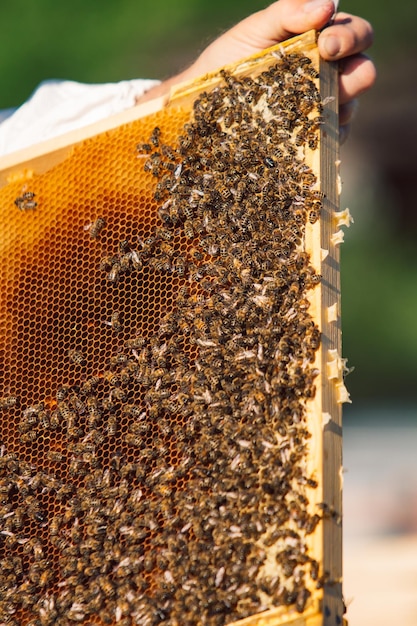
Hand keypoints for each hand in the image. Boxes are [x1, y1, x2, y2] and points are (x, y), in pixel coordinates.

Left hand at [138, 0, 374, 140]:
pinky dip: (327, 134)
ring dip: (340, 103)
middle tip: (329, 68)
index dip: (351, 36)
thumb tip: (328, 5)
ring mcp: (321, 109)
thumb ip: (288, 13)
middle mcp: (327, 75)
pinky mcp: (312, 140)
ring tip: (314, 103)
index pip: (355, 34)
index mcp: (319, 43)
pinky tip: (307, 131)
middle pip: (363, 70)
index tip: (328, 43)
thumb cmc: (227, 64)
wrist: (202, 108)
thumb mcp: (253, 32)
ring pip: (351, 106)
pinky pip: (334, 139)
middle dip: (356, 69)